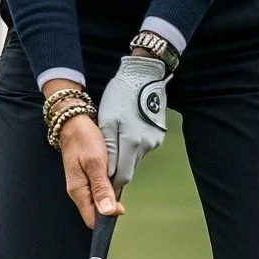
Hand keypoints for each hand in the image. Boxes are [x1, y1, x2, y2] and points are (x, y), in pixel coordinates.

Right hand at [56, 104, 122, 227]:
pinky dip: (109, 184)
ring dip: (111, 193)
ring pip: (101, 200)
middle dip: (111, 204)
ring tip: (113, 175)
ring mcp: (83, 185)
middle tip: (116, 184)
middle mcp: (79, 191)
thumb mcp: (95, 162)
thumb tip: (108, 212)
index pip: (92, 220)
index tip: (120, 207)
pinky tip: (111, 173)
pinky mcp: (88, 178)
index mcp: (78, 191)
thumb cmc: (83, 139)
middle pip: (98, 211)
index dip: (107, 217)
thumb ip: (101, 188)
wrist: (74, 122)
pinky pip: (101, 189)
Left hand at [97, 53, 169, 189]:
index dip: (110, 182)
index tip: (100, 182)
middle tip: (102, 165)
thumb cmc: (120, 96)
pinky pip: (142, 148)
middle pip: (129, 169)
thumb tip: (108, 175)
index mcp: (132, 143)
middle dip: (116, 171)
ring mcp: (154, 141)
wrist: (144, 76)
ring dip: (124, 158)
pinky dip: (132, 147)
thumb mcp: (107, 120)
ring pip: (135, 159)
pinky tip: (125, 134)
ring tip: (112, 144)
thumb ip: (109, 149)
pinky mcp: (158, 135)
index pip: (121, 176)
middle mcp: (146, 146)